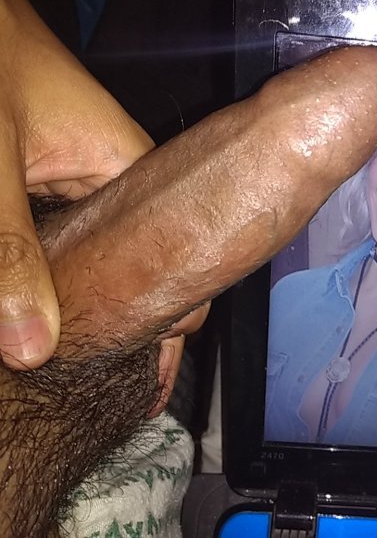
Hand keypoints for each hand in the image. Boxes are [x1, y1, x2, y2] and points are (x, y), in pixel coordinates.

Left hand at [0, 0, 206, 372]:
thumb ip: (8, 248)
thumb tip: (30, 348)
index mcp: (138, 175)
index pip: (178, 269)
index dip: (164, 328)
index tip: (143, 383)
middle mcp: (125, 184)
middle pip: (139, 273)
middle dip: (122, 323)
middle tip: (98, 378)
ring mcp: (92, 183)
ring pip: (100, 262)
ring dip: (81, 304)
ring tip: (69, 355)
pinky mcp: (58, 181)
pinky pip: (68, 244)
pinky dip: (55, 278)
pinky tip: (36, 308)